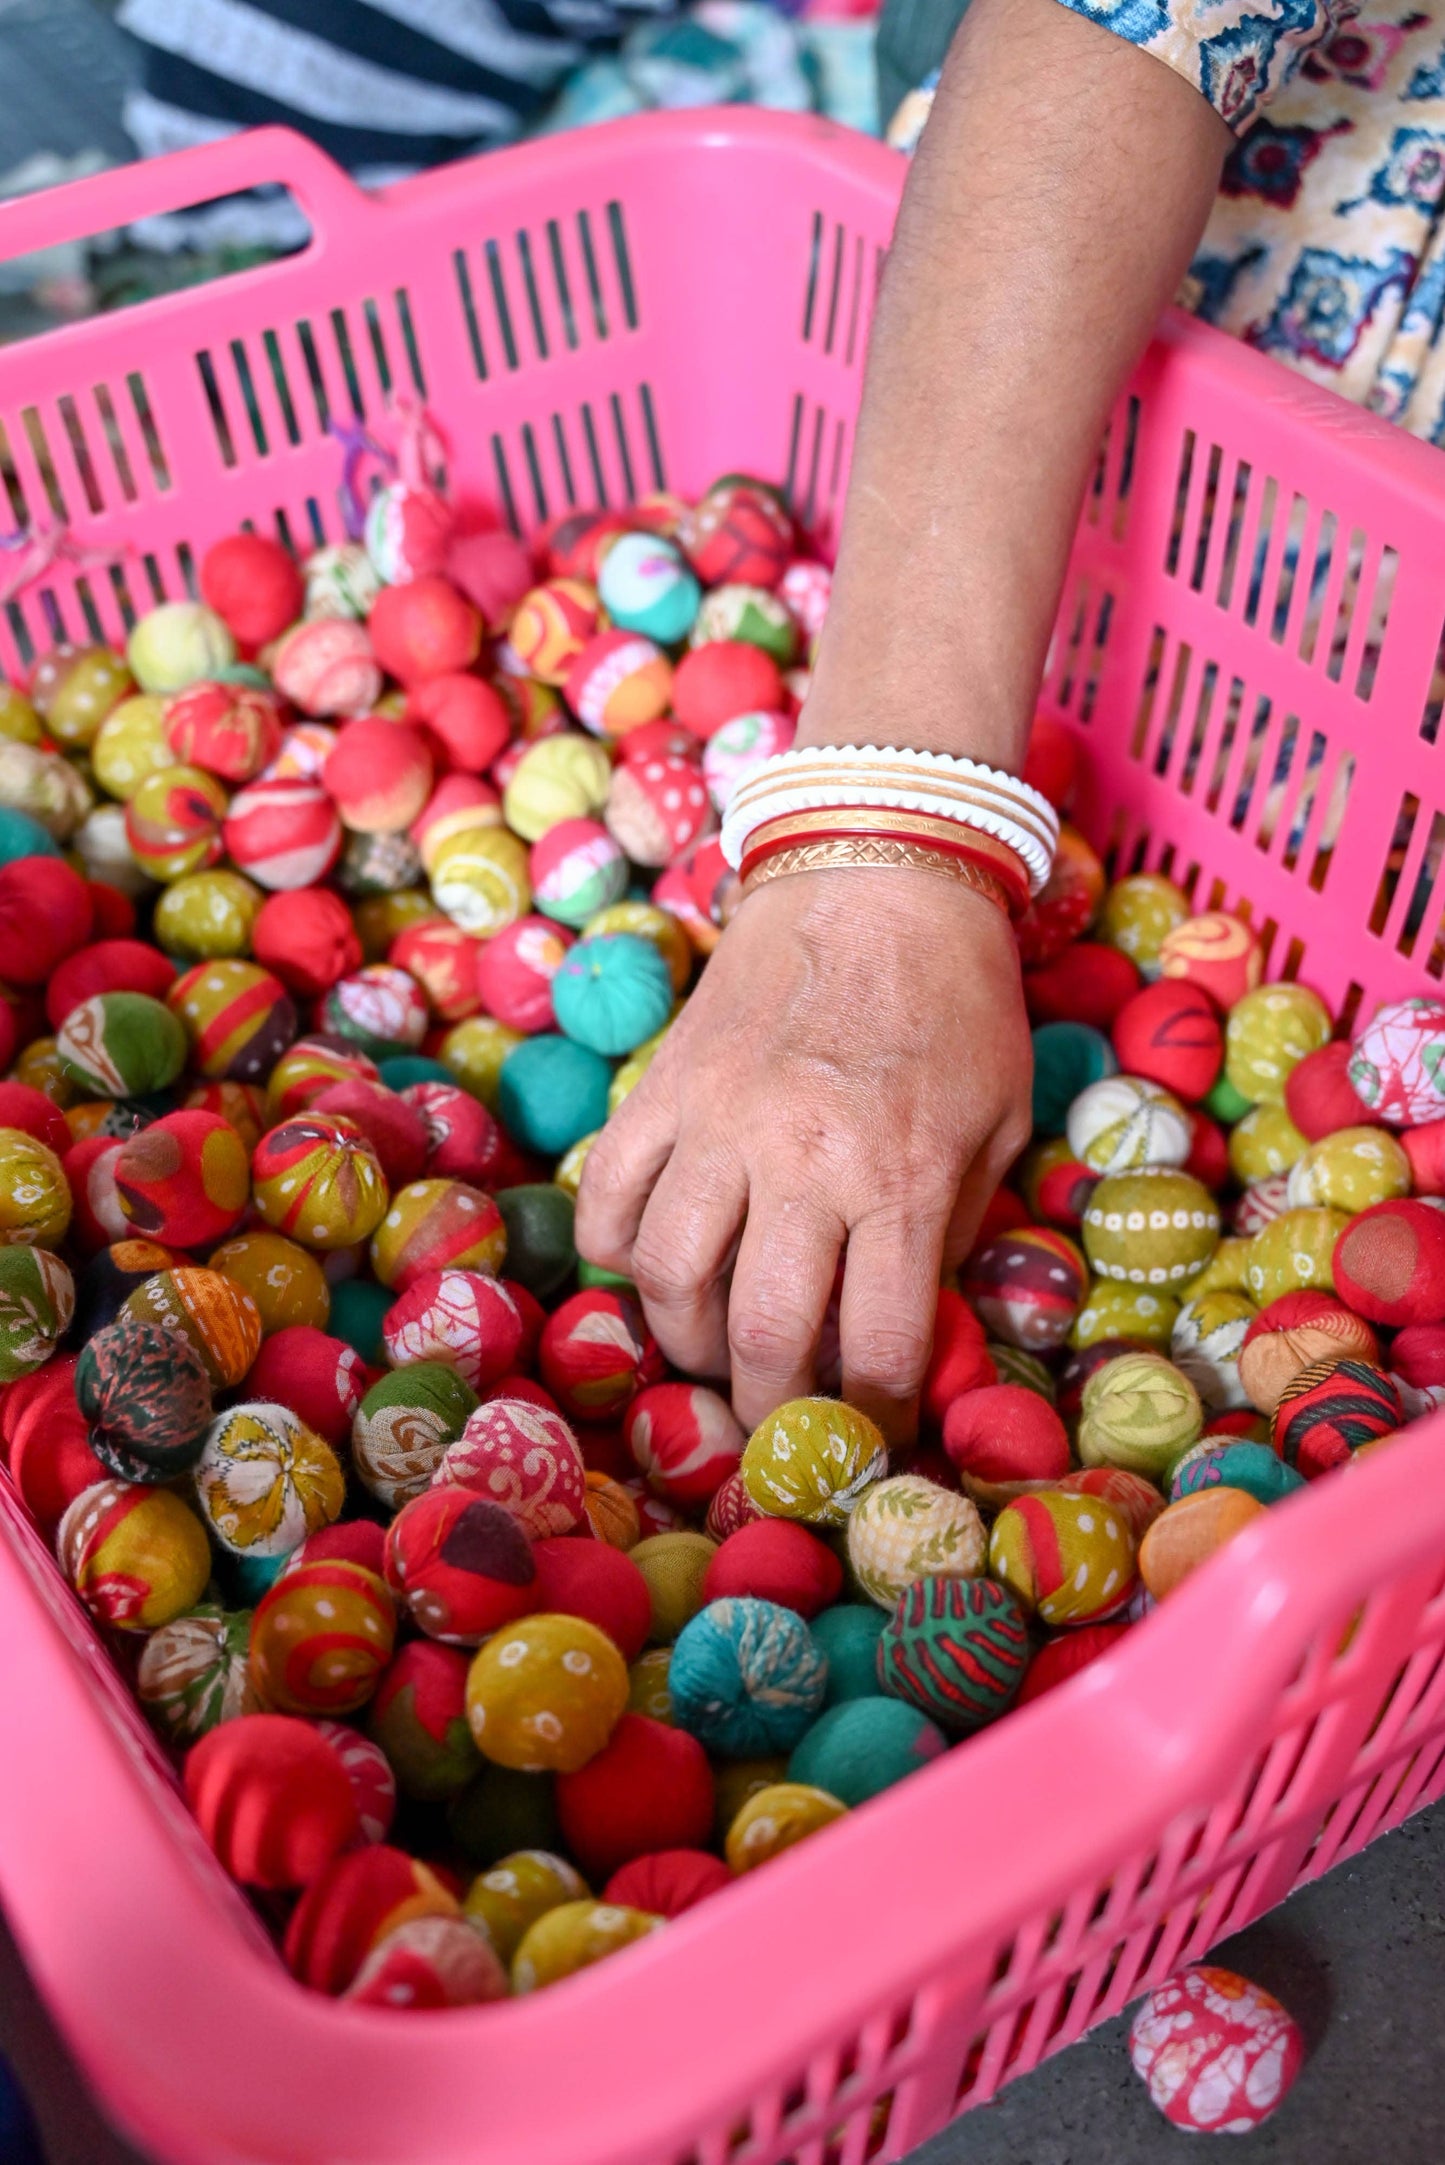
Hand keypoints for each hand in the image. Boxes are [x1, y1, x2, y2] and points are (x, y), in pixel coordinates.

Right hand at [575, 866, 1031, 1441]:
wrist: (880, 867)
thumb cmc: (959, 1000)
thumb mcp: (1001, 1121)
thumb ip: (954, 1228)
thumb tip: (900, 1320)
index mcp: (901, 1179)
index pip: (876, 1348)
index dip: (871, 1419)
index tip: (868, 1436)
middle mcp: (802, 1161)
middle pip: (760, 1336)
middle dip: (767, 1412)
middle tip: (776, 1426)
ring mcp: (719, 1122)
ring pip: (665, 1277)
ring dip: (686, 1339)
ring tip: (715, 1343)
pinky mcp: (665, 1085)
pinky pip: (609, 1196)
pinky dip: (618, 1251)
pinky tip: (652, 1262)